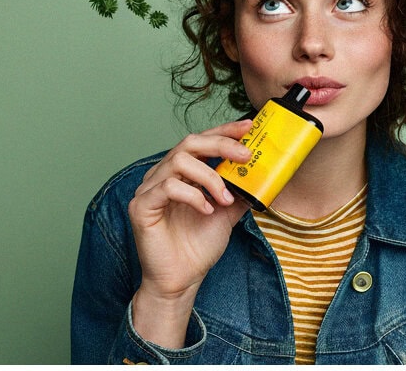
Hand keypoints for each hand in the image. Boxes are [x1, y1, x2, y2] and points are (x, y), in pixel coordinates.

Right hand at [128, 119, 251, 319]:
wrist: (182, 280)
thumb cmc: (199, 246)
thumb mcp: (228, 212)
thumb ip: (239, 190)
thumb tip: (264, 173)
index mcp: (182, 172)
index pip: (202, 141)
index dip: (224, 130)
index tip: (249, 127)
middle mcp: (163, 174)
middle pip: (190, 142)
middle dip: (221, 144)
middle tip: (246, 155)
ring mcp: (149, 189)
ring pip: (180, 161)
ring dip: (210, 177)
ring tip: (225, 199)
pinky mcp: (141, 206)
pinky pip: (168, 187)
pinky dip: (193, 195)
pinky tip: (206, 210)